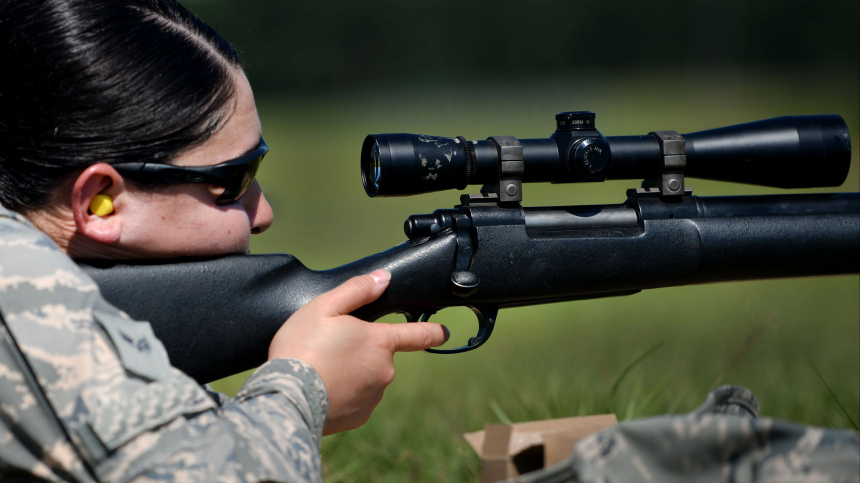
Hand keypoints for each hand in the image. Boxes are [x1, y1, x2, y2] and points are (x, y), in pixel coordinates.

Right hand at [268, 269, 448, 434]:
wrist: (286, 397)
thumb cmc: (302, 347)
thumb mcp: (324, 307)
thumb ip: (357, 290)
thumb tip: (383, 278)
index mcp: (380, 342)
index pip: (417, 335)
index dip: (433, 331)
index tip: (443, 332)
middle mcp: (384, 371)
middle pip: (379, 355)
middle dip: (362, 351)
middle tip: (329, 349)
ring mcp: (373, 396)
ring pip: (367, 377)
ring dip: (352, 373)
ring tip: (321, 370)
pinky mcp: (359, 416)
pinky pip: (356, 399)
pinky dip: (344, 394)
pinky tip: (322, 388)